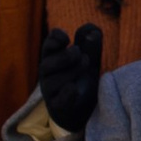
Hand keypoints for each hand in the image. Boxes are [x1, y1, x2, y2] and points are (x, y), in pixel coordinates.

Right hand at [36, 21, 106, 137]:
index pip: (48, 46)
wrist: (83, 109)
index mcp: (53, 58)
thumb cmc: (82, 78)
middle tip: (82, 56)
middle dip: (65, 57)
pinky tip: (75, 87)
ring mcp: (51, 92)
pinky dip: (66, 94)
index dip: (54, 39)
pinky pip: (58, 101)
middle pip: (46, 64)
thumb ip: (91, 45)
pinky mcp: (59, 107)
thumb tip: (93, 31)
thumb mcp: (90, 59)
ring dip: (70, 72)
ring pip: (51, 82)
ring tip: (86, 65)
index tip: (66, 38)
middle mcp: (48, 75)